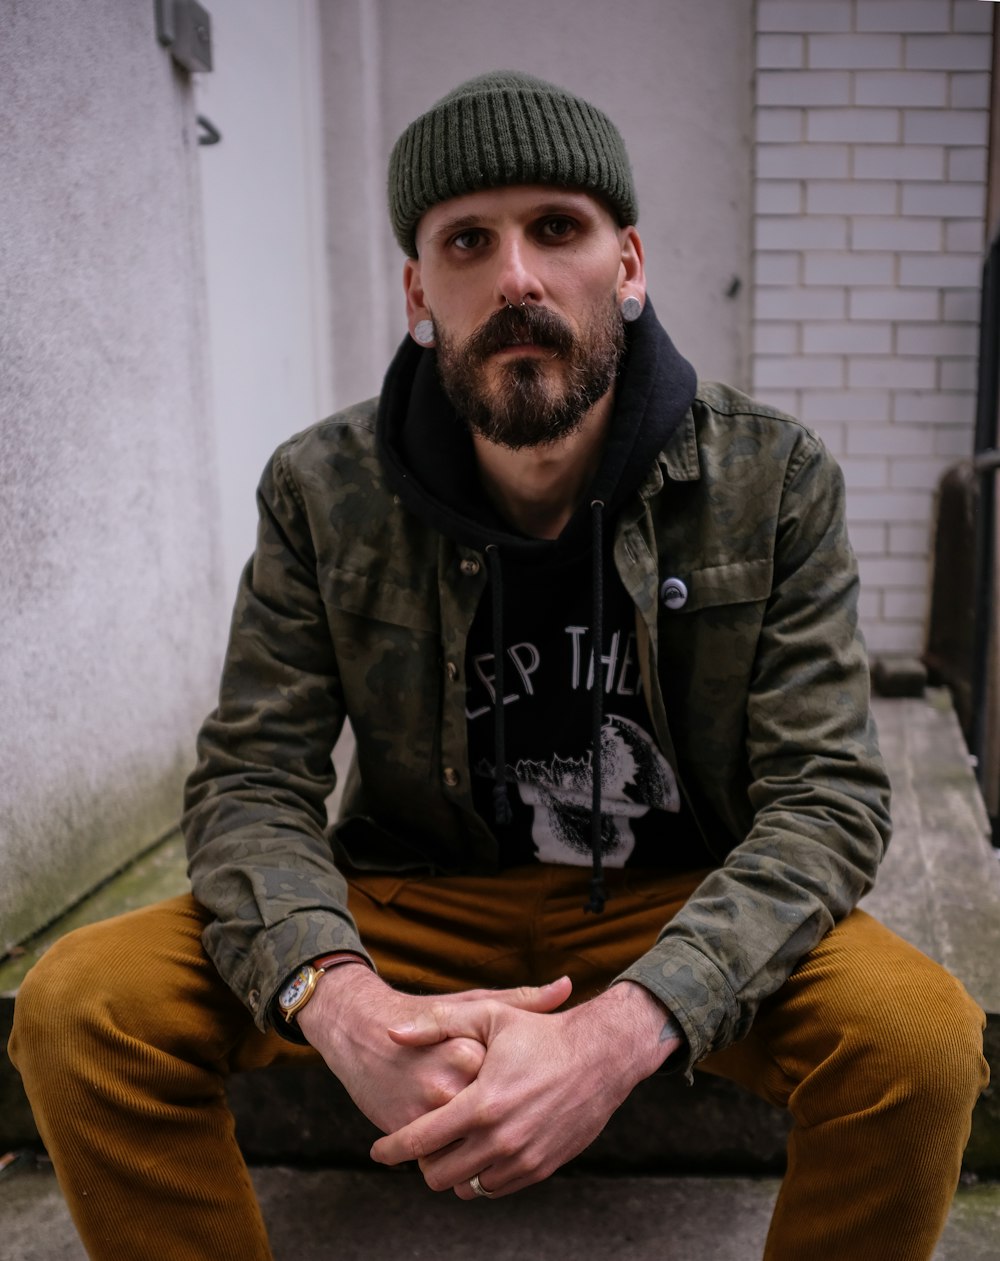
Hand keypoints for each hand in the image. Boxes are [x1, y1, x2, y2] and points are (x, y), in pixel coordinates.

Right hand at [297, 967, 572, 1134]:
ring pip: (466, 1146)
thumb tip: (566, 986)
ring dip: (474, 1143)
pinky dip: (446, 1150)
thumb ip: (521, 998)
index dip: (513, 1083)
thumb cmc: (424, 1013)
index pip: (511, 1086)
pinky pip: (438, 1155)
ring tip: (472, 1118)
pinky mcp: (403, 1130)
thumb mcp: (473, 1004)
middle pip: (491, 1122)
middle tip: (495, 1100)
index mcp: (471, 1053)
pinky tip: (447, 1128)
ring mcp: (424, 1112)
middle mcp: (448, 1086)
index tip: (510, 1070)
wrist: (360, 1030)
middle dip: (498, 1120)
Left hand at [369, 981, 679, 1197]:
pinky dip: (483, 1175)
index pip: (421, 1141)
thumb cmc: (540, 1032)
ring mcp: (523, 1157)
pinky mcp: (542, 1168)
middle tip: (422, 1145)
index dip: (392, 1149)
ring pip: (468, 1188)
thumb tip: (392, 1032)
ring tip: (452, 1146)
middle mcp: (501, 1138)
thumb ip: (436, 1023)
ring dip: (454, 1172)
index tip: (378, 1151)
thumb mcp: (487, 1014)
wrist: (600, 1056)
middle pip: (439, 1175)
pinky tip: (482, 1148)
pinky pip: (498, 1188)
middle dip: (422, 1163)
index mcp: (481, 1103)